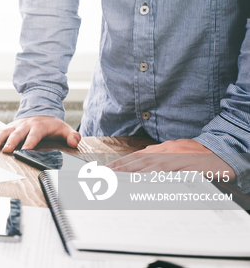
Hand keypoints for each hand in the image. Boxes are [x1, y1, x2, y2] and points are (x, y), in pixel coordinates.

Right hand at [0, 116, 79, 152]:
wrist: (42, 111)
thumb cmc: (52, 124)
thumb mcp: (64, 128)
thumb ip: (72, 136)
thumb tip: (74, 142)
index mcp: (39, 126)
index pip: (34, 135)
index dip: (29, 142)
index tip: (25, 150)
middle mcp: (25, 125)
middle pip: (17, 134)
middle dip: (11, 142)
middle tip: (6, 150)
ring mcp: (16, 125)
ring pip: (5, 131)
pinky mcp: (10, 127)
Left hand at [108, 139, 235, 181]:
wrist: (225, 152)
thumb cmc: (201, 155)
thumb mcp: (178, 153)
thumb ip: (161, 155)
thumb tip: (143, 156)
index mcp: (164, 149)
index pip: (138, 156)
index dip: (122, 162)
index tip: (107, 169)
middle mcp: (167, 151)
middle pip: (140, 160)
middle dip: (121, 168)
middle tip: (106, 175)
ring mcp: (177, 157)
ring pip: (150, 165)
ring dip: (133, 172)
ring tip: (118, 179)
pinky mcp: (187, 165)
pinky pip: (169, 172)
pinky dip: (155, 177)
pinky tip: (143, 181)